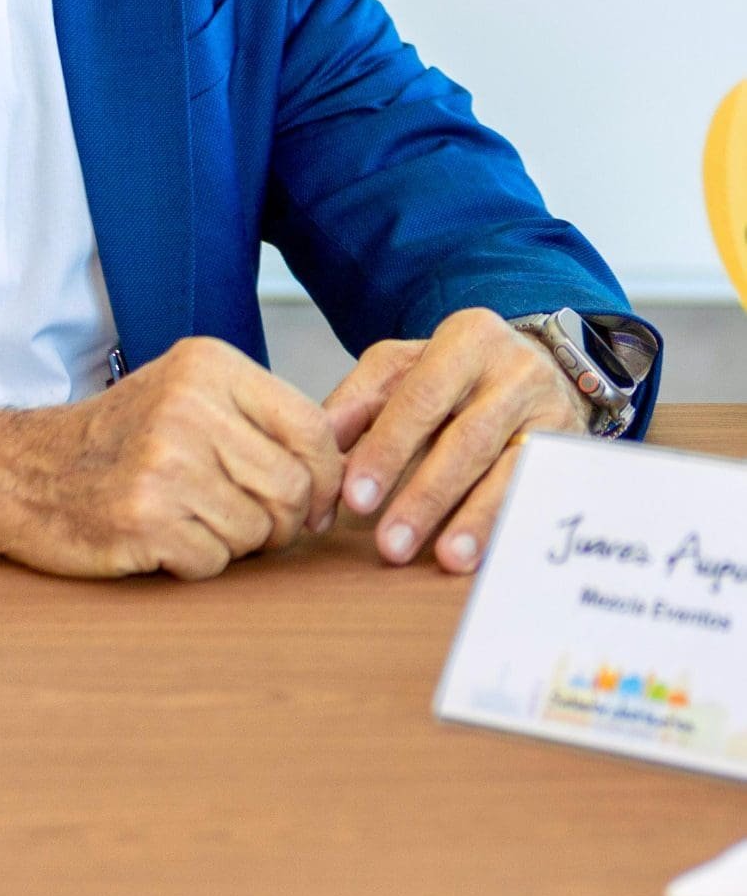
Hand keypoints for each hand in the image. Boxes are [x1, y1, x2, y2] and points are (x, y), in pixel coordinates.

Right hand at [0, 336, 343, 582]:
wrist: (21, 470)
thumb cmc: (116, 439)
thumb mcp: (187, 395)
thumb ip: (260, 420)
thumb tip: (344, 477)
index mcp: (208, 365)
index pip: (315, 430)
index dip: (326, 479)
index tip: (310, 502)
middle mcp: (189, 405)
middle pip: (295, 488)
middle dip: (284, 521)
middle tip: (248, 522)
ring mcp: (164, 462)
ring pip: (260, 530)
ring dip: (236, 542)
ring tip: (192, 521)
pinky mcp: (143, 518)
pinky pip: (214, 561)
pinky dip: (195, 563)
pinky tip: (161, 539)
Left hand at [323, 308, 588, 574]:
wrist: (544, 365)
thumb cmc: (457, 374)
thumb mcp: (404, 369)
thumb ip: (358, 404)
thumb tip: (322, 457)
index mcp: (468, 337)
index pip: (421, 397)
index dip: (388, 449)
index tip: (355, 497)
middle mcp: (517, 370)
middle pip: (467, 440)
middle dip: (425, 495)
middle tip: (390, 543)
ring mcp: (552, 411)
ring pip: (511, 471)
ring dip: (474, 519)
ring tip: (444, 558)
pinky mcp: (573, 451)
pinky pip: (540, 494)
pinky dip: (509, 526)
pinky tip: (487, 555)